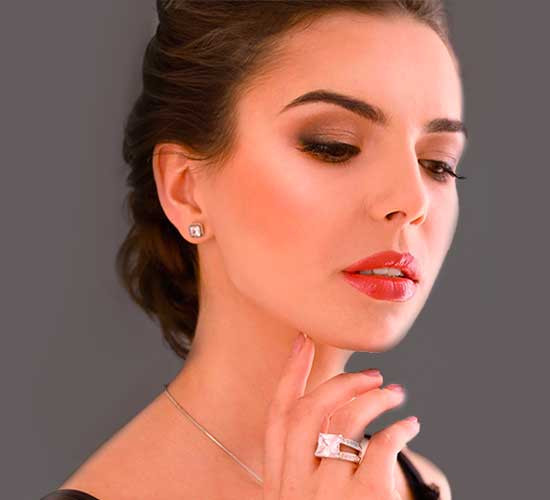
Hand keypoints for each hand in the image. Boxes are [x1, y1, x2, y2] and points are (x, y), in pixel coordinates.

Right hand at [263, 332, 419, 499]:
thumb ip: (304, 470)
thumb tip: (324, 426)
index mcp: (278, 487)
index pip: (277, 419)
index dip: (290, 374)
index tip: (304, 342)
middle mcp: (296, 488)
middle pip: (308, 412)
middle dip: (340, 383)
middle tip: (372, 374)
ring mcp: (328, 494)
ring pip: (346, 420)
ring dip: (375, 399)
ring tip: (394, 395)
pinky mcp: (365, 499)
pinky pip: (382, 445)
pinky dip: (399, 429)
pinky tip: (409, 426)